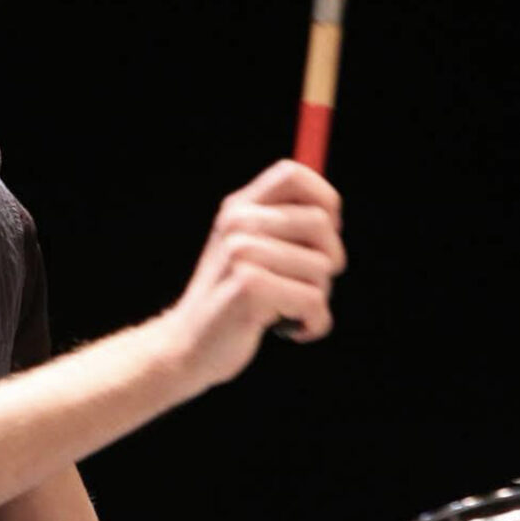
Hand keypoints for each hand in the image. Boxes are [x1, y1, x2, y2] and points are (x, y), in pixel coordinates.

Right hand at [162, 159, 345, 392]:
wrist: (187, 346)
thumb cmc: (231, 299)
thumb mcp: (247, 250)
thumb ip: (280, 227)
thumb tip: (333, 214)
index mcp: (238, 207)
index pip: (293, 174)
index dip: (324, 198)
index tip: (325, 233)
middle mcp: (237, 222)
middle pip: (321, 222)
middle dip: (330, 259)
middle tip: (308, 283)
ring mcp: (241, 253)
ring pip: (322, 267)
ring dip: (318, 298)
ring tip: (289, 308)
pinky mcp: (249, 288)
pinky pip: (314, 301)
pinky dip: (314, 324)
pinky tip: (292, 330)